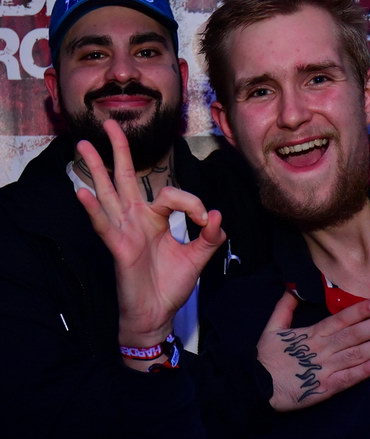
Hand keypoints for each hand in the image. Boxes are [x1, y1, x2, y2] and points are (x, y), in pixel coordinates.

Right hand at [76, 120, 225, 352]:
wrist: (158, 314)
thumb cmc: (171, 285)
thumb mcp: (198, 258)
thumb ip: (210, 237)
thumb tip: (218, 214)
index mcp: (155, 219)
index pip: (171, 194)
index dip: (192, 202)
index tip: (206, 220)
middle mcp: (137, 220)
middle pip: (126, 179)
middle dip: (120, 150)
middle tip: (110, 123)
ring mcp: (125, 232)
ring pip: (109, 194)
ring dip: (96, 169)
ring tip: (84, 144)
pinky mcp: (119, 248)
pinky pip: (105, 226)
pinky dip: (94, 210)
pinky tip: (82, 192)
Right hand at [257, 292, 369, 410]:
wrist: (256, 385)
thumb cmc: (266, 357)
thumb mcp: (272, 327)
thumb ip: (285, 307)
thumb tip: (293, 288)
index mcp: (312, 333)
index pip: (340, 319)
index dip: (360, 310)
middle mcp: (322, 349)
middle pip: (354, 334)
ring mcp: (325, 368)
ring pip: (356, 354)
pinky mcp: (325, 388)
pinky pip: (348, 378)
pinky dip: (364, 371)